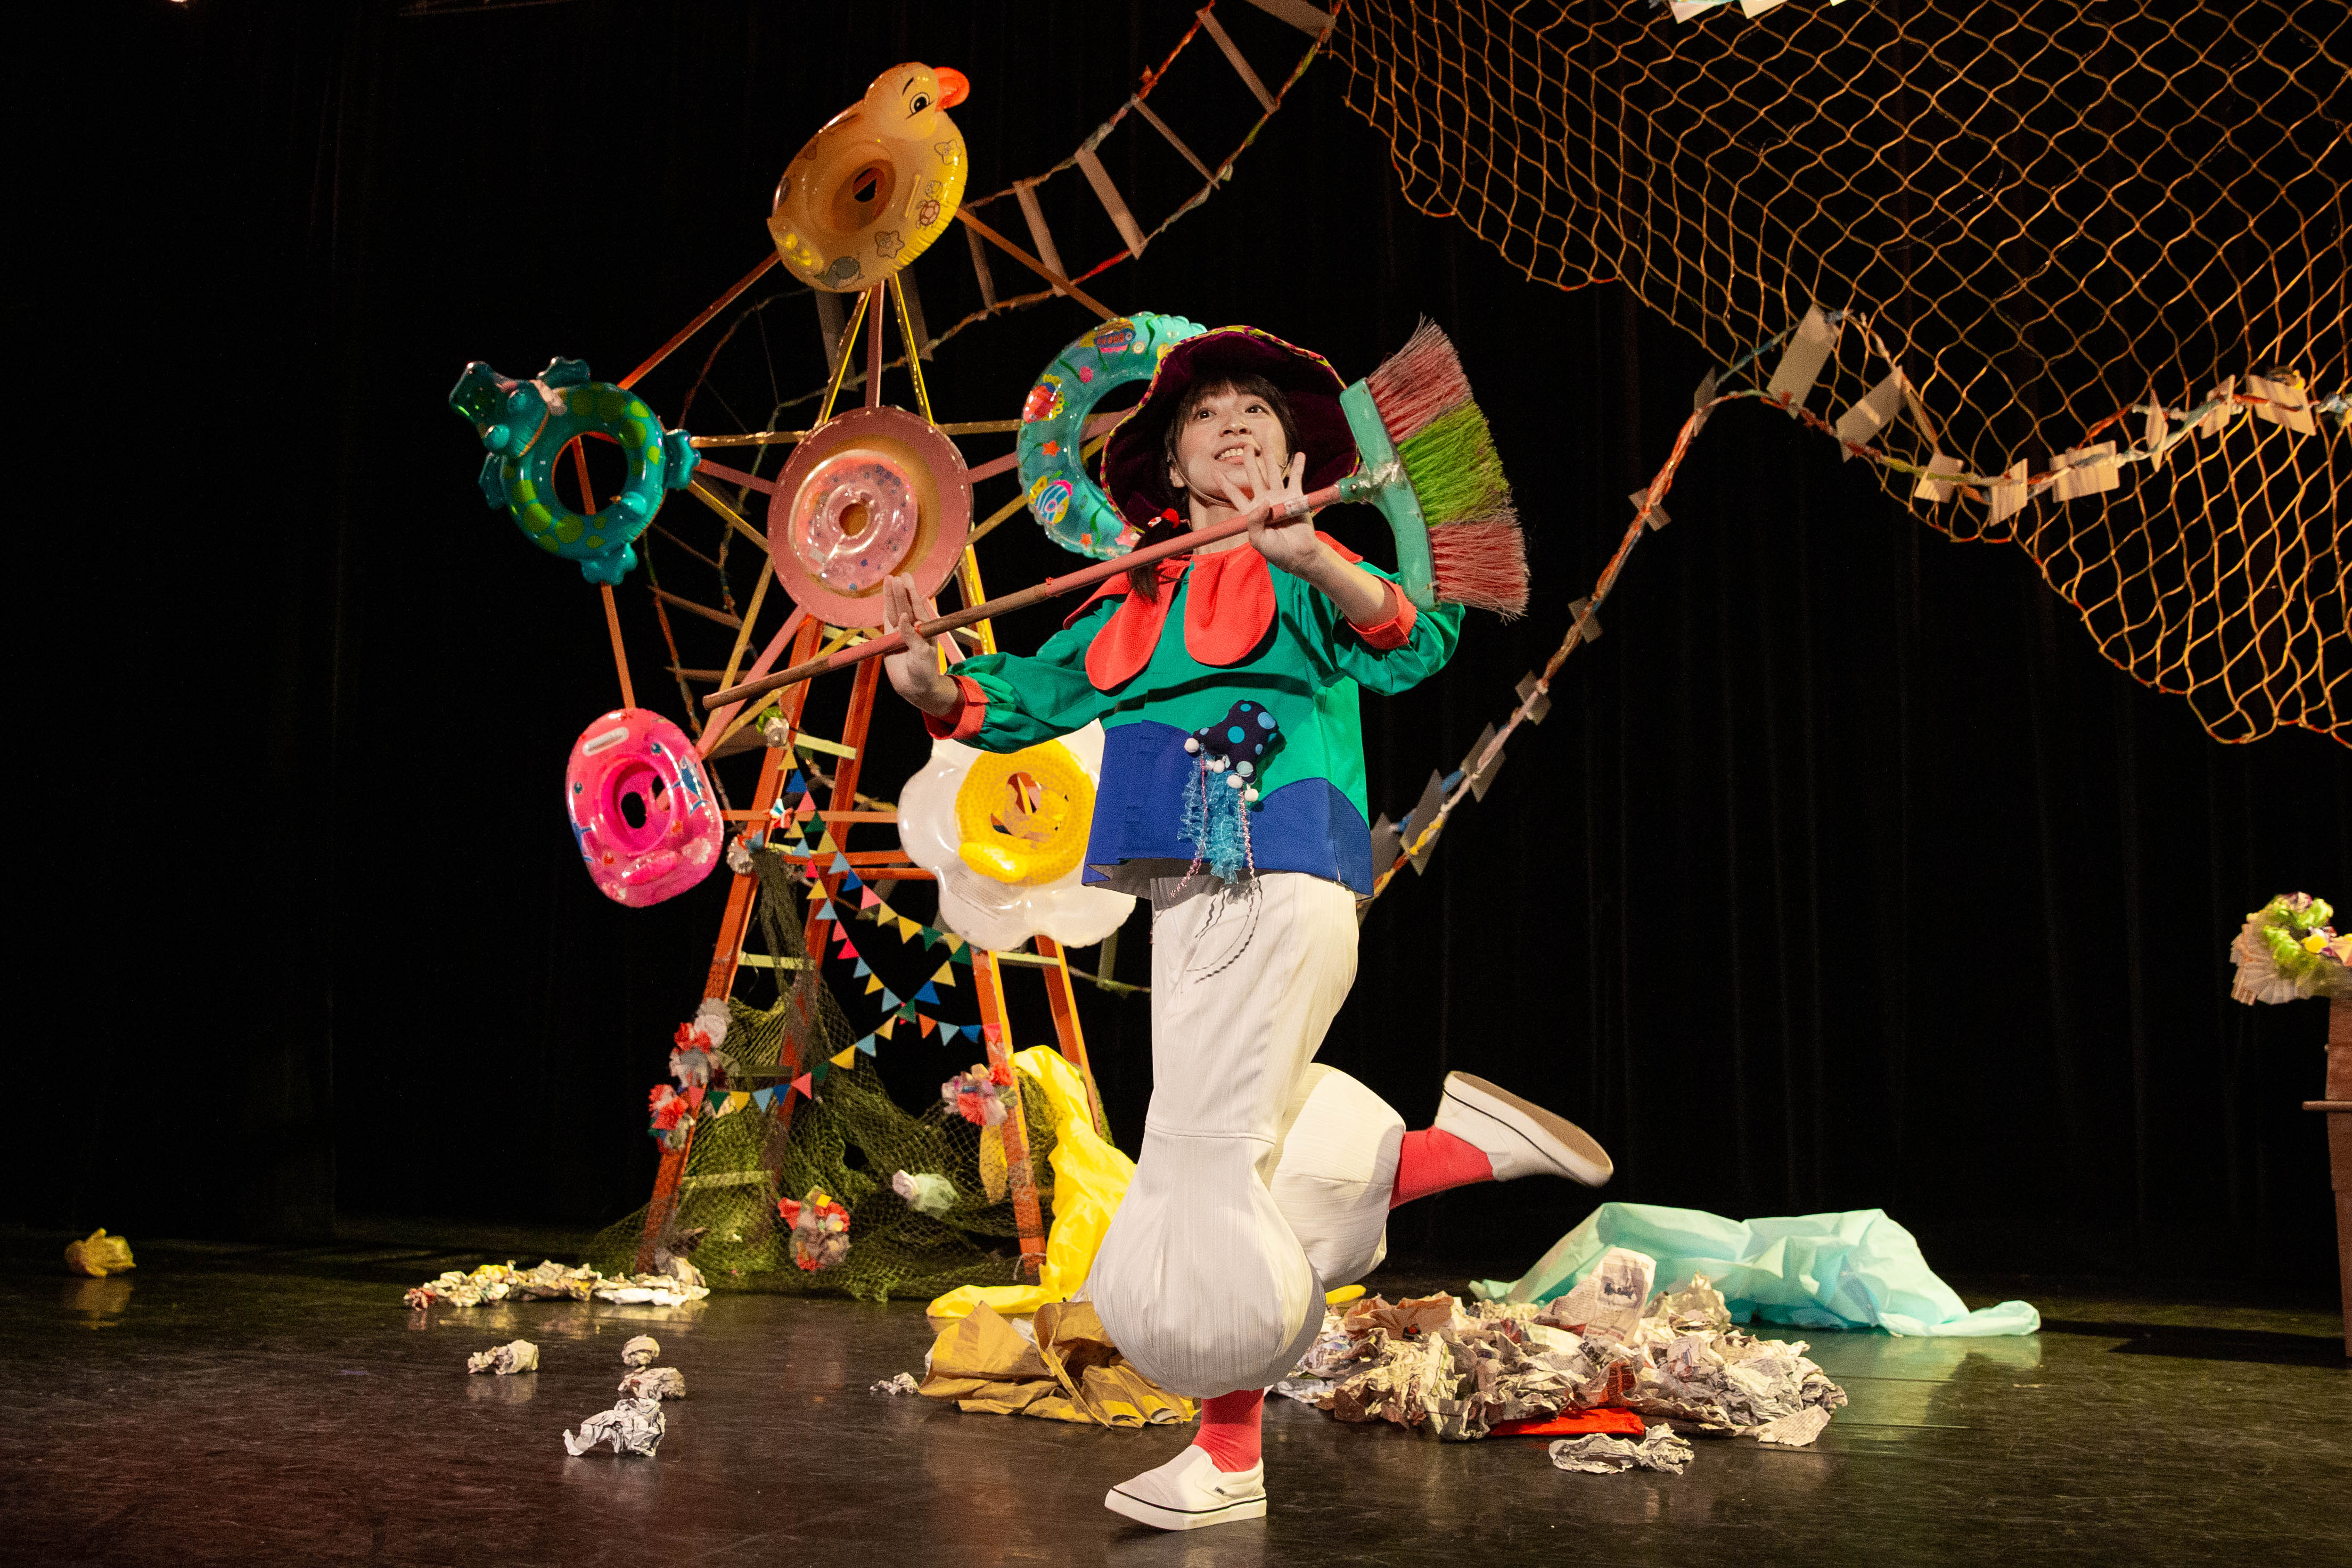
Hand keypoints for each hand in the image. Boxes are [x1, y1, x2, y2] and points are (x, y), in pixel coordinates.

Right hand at [880, 574, 959, 716]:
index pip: (917, 607)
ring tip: (888, 580)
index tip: (907, 579)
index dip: (912, 593)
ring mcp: (901, 632)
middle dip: (900, 591)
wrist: (915, 687)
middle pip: (904, 605)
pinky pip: (886, 621)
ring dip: (891, 596)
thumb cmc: (925, 671)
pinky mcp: (890, 639)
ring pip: (894, 610)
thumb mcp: (922, 653)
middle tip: (896, 576)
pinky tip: (885, 597)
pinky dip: (885, 610)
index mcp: (925, 629)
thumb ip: (911, 636)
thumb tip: (902, 618)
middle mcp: (913, 628)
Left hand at [1219, 450, 1319, 573]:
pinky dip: (1298, 466)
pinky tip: (1299, 454)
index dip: (1225, 483)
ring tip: (1266, 444)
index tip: (1214, 470)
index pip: (1235, 494)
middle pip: (1254, 476)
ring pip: (1273, 473)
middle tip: (1246, 447)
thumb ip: (1254, 522)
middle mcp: (1264, 501)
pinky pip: (1296, 478)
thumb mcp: (1258, 540)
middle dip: (1249, 461)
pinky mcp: (1296, 498)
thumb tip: (1263, 502)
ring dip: (1270, 458)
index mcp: (1251, 512)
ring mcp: (1280, 498)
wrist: (1299, 555)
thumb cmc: (1276, 551)